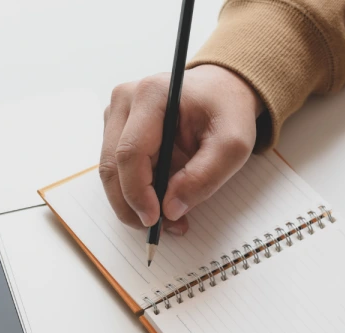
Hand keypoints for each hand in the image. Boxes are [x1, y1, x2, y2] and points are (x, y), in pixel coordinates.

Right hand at [100, 65, 263, 234]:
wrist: (221, 91)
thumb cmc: (226, 111)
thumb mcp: (233, 145)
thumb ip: (204, 177)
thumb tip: (170, 210)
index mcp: (151, 94)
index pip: (130, 152)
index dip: (137, 192)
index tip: (155, 220)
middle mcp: (125, 100)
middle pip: (112, 166)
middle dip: (131, 205)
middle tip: (159, 229)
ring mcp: (116, 114)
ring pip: (111, 172)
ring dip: (133, 203)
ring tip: (167, 219)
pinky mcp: (116, 129)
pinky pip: (117, 170)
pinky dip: (135, 193)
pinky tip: (160, 201)